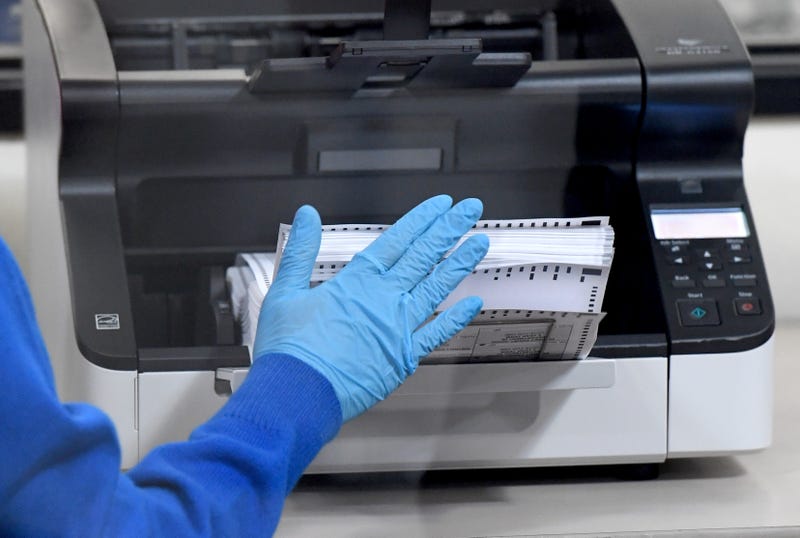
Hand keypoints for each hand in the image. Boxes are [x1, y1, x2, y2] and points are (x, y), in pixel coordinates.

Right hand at [253, 195, 488, 420]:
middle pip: (423, 256)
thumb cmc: (289, 350)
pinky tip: (473, 304)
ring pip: (436, 288)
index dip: (421, 220)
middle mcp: (384, 299)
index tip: (440, 205)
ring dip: (459, 264)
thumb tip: (306, 215)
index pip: (397, 241)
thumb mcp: (284, 291)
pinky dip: (456, 319)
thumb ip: (300, 250)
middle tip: (469, 210)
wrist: (297, 394)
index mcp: (356, 282)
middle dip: (448, 230)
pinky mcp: (403, 357)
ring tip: (478, 243)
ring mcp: (398, 328)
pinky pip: (436, 334)